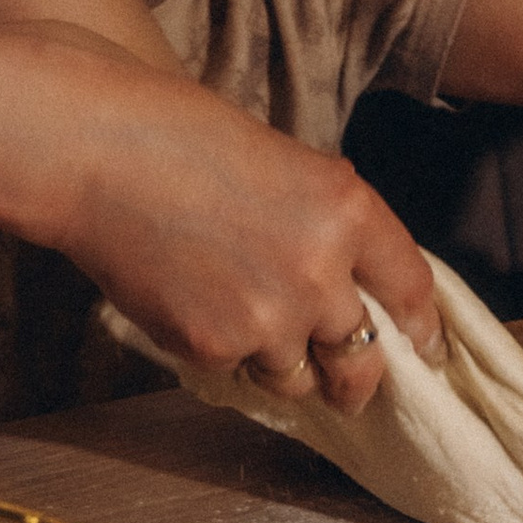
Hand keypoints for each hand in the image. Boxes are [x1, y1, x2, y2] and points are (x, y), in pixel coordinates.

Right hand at [48, 55, 438, 415]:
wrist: (99, 152)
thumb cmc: (187, 139)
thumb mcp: (290, 167)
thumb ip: (329, 228)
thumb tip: (354, 287)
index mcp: (349, 210)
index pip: (412, 288)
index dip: (420, 329)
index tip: (423, 348)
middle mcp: (321, 272)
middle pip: (365, 359)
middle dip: (358, 378)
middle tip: (348, 382)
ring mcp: (268, 317)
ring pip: (298, 377)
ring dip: (281, 361)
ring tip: (239, 311)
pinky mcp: (213, 348)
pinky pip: (237, 372)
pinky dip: (224, 352)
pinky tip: (195, 303)